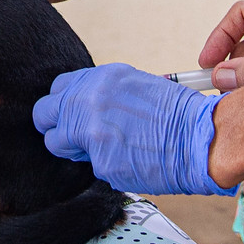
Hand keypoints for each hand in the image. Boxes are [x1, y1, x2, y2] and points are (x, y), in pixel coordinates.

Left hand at [33, 63, 231, 195]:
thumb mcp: (136, 87)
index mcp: (101, 78)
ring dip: (73, 149)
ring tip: (102, 149)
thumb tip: (83, 107)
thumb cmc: (178, 115)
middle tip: (72, 136)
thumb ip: (104, 94)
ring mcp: (92, 131)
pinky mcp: (100, 160)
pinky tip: (127, 160)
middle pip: (44, 113)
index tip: (71, 115)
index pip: (58, 88)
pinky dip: (104, 166)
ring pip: (56, 142)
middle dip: (55, 126)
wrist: (200, 138)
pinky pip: (89, 165)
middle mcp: (90, 99)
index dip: (64, 105)